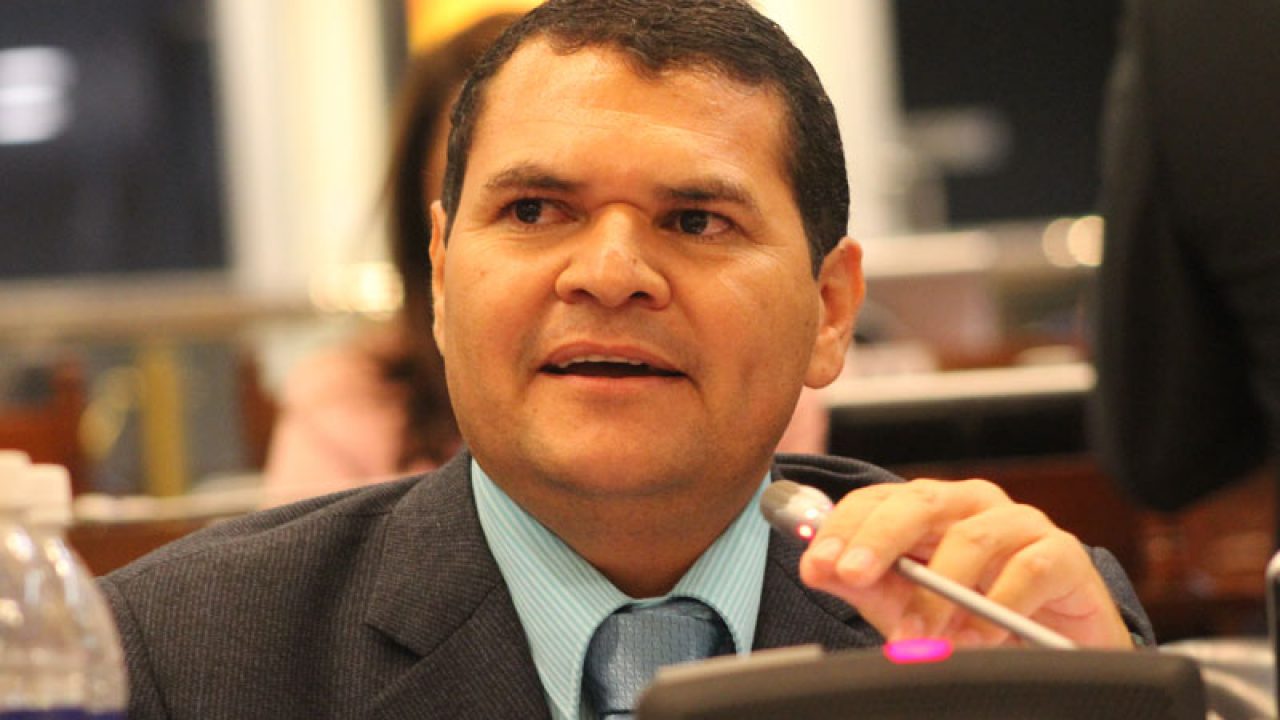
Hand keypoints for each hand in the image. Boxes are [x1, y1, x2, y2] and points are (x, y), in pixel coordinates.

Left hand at [797, 478, 1133, 648]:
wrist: (1054, 642)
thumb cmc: (974, 614)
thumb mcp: (908, 604)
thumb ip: (866, 586)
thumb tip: (820, 569)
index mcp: (929, 508)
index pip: (876, 500)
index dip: (843, 529)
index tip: (817, 565)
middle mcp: (971, 504)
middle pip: (920, 502)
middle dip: (879, 539)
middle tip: (853, 575)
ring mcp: (1019, 523)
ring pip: (971, 538)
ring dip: (938, 591)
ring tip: (918, 633)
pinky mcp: (1062, 553)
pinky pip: (1028, 569)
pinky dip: (997, 605)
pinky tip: (976, 637)